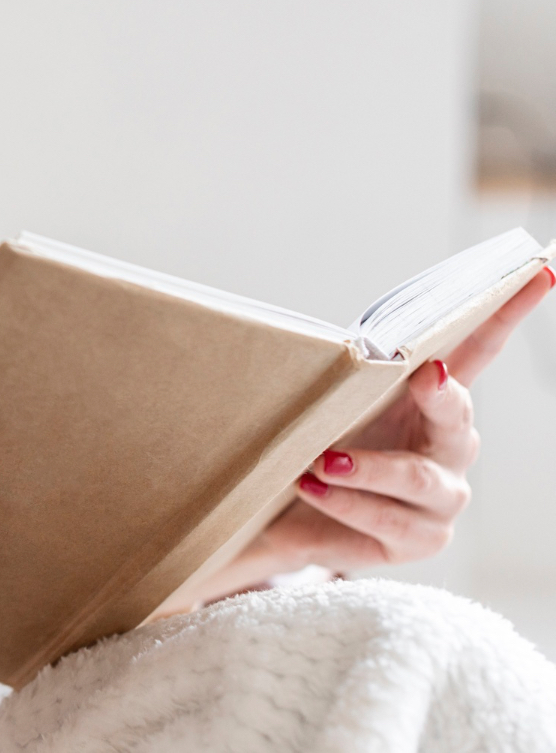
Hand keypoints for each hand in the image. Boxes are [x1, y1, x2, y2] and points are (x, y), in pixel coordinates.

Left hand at [200, 268, 552, 599]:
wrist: (283, 517)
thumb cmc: (312, 442)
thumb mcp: (328, 402)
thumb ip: (346, 373)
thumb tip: (344, 344)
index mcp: (433, 399)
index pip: (476, 350)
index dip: (507, 312)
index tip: (540, 272)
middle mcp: (450, 446)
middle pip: (459, 415)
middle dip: (442, 395)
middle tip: (422, 375)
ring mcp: (441, 497)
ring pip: (416, 477)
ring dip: (367, 467)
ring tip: (322, 461)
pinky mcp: (418, 540)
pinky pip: (385, 518)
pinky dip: (345, 502)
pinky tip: (311, 487)